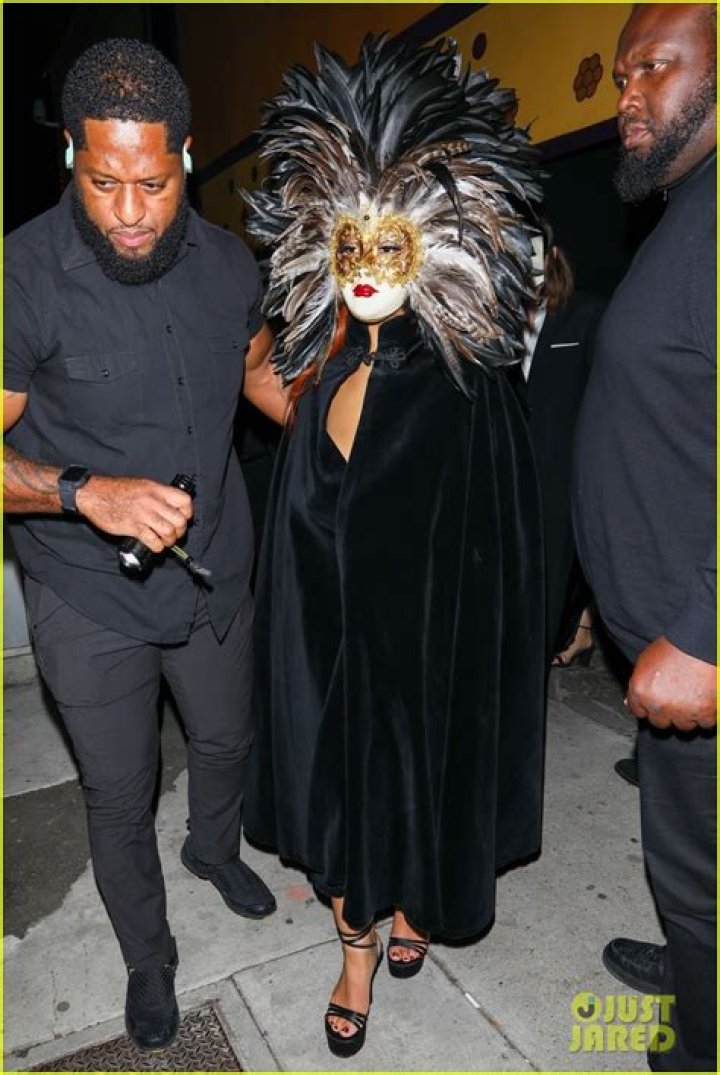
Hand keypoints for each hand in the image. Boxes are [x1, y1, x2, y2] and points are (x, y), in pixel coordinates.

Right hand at [76, 475, 193, 552]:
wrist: (93, 494)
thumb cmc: (116, 490)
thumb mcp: (142, 485)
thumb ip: (157, 495)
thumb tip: (171, 507)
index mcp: (156, 489)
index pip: (184, 500)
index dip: (188, 512)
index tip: (184, 518)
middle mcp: (152, 501)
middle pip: (179, 520)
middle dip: (180, 531)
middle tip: (175, 534)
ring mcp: (143, 514)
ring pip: (168, 531)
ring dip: (169, 540)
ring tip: (165, 541)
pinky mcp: (132, 527)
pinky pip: (153, 540)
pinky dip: (157, 546)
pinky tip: (155, 545)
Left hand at [626, 636, 716, 730]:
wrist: (698, 643)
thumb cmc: (673, 648)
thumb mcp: (645, 662)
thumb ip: (638, 684)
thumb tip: (631, 702)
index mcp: (641, 691)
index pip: (638, 711)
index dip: (647, 706)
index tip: (655, 702)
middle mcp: (658, 704)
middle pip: (660, 722)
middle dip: (667, 712)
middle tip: (677, 697)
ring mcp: (681, 711)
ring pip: (683, 725)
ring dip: (688, 715)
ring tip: (692, 696)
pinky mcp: (702, 712)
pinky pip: (704, 723)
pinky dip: (706, 714)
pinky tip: (705, 699)